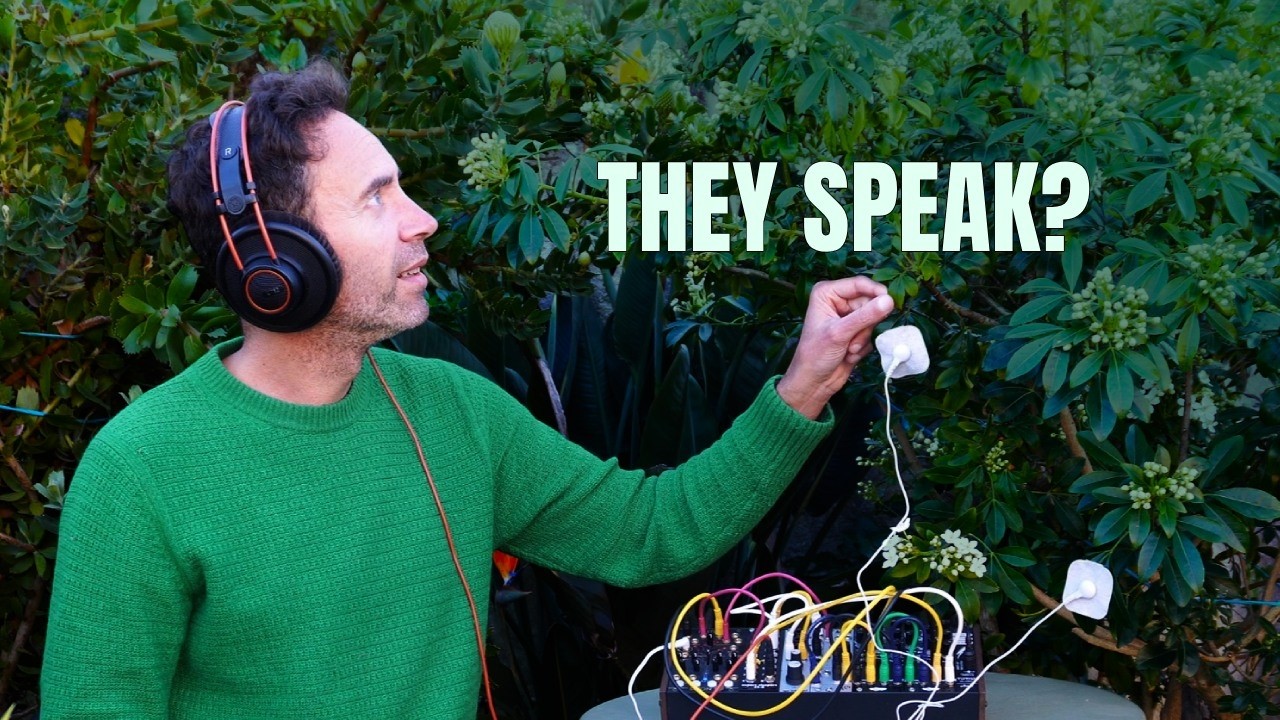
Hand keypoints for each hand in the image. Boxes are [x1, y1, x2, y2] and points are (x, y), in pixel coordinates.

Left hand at [776, 277, 894, 418]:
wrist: (814, 382)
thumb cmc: (816, 355)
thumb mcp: (840, 333)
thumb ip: (865, 316)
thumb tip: (889, 301)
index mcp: (827, 293)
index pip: (859, 284)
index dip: (876, 292)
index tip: (891, 303)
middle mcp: (838, 301)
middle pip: (869, 302)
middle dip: (865, 324)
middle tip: (853, 340)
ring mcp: (848, 317)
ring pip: (873, 318)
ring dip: (864, 337)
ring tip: (849, 349)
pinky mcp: (856, 332)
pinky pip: (872, 332)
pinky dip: (864, 345)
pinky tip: (850, 354)